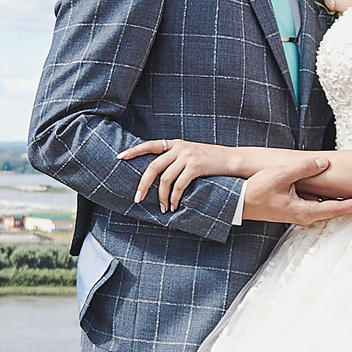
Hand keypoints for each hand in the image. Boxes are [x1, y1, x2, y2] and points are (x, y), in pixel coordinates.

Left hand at [120, 138, 244, 210]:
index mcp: (175, 143)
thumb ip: (175, 159)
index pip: (149, 145)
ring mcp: (187, 156)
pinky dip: (174, 198)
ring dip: (161, 197)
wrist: (232, 160)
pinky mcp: (196, 166)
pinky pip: (179, 185)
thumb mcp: (190, 154)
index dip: (134, 150)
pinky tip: (173, 206)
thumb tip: (156, 174)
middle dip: (143, 185)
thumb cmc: (210, 161)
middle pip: (153, 166)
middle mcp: (179, 147)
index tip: (119, 157)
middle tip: (137, 198)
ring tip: (163, 208)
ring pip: (165, 179)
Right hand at [242, 158, 351, 226]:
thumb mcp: (281, 175)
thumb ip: (304, 168)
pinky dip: (328, 197)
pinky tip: (333, 190)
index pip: (338, 208)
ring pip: (326, 206)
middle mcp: (305, 216)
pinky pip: (317, 203)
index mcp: (305, 211)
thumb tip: (324, 163)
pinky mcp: (294, 209)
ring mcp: (299, 213)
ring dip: (342, 200)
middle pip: (335, 209)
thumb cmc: (256, 191)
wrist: (238, 202)